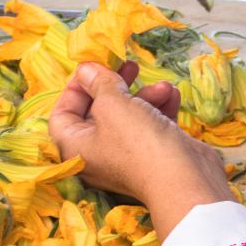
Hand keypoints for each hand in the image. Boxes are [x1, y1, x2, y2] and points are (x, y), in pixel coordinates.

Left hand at [49, 61, 234, 239]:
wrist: (183, 180)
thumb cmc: (138, 142)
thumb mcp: (112, 103)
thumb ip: (98, 81)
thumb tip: (85, 68)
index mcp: (76, 146)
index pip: (62, 114)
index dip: (75, 87)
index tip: (93, 67)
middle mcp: (97, 153)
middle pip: (98, 111)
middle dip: (115, 85)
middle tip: (128, 65)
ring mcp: (126, 155)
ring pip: (129, 116)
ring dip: (145, 95)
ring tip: (162, 86)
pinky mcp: (152, 154)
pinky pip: (150, 125)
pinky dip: (159, 108)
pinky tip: (172, 95)